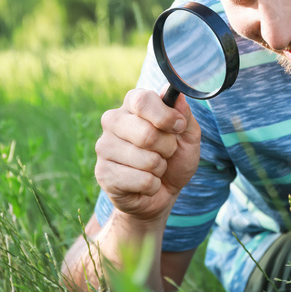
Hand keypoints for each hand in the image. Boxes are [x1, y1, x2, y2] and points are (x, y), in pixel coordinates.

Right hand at [94, 87, 201, 223]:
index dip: (166, 116)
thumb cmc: (174, 159)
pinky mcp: (103, 173)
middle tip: (166, 152)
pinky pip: (142, 181)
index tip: (179, 127)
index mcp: (132, 104)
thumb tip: (178, 98)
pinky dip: (153, 185)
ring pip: (146, 160)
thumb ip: (185, 116)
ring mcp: (104, 147)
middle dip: (168, 148)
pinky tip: (145, 183)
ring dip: (160, 168)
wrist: (161, 193)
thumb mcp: (187, 136)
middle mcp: (113, 121)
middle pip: (147, 134)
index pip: (143, 100)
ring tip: (155, 168)